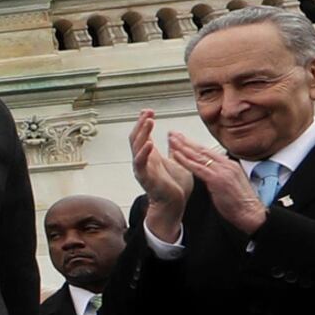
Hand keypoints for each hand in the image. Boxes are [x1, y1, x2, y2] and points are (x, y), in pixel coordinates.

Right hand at [129, 110, 195, 244]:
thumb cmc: (175, 185)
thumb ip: (173, 149)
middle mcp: (143, 160)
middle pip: (136, 137)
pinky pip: (140, 163)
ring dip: (142, 133)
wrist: (175, 203)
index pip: (143, 135)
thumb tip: (173, 136)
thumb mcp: (177, 161)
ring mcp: (142, 168)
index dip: (144, 122)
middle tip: (147, 112)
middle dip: (141, 123)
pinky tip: (150, 142)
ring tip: (149, 121)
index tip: (149, 111)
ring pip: (136, 147)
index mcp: (150, 155)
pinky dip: (143, 152)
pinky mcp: (145, 177)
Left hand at [171, 138, 270, 237]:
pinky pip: (198, 168)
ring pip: (199, 156)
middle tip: (173, 134)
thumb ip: (221, 175)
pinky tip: (176, 155)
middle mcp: (227, 164)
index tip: (182, 138)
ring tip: (171, 140)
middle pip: (202, 150)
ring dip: (183, 147)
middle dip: (186, 141)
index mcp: (230, 164)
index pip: (208, 151)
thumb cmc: (241, 203)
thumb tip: (210, 173)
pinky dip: (186, 161)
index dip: (193, 144)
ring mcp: (222, 171)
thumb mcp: (231, 184)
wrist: (251, 213)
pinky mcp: (217, 180)